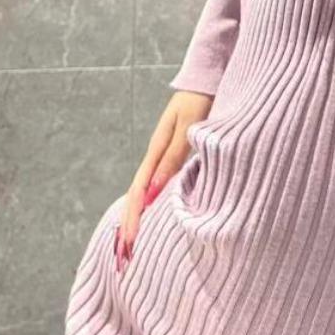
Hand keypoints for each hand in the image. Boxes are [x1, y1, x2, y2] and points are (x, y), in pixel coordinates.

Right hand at [115, 90, 211, 273]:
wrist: (210, 77)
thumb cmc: (202, 100)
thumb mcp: (188, 128)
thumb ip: (173, 157)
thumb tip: (154, 191)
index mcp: (157, 150)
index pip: (139, 191)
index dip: (133, 218)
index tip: (128, 243)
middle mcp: (158, 156)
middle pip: (138, 195)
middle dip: (130, 225)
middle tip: (124, 257)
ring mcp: (166, 156)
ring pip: (148, 192)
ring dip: (140, 218)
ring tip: (132, 245)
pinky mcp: (178, 155)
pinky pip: (161, 185)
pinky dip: (153, 205)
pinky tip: (155, 217)